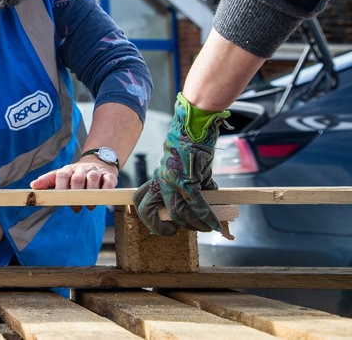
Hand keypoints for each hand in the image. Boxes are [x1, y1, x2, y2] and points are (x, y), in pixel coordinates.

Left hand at [30, 159, 118, 211]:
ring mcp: (95, 172)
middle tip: (75, 207)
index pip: (62, 174)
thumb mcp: (61, 176)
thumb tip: (33, 186)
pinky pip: (109, 181)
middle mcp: (82, 169)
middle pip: (77, 178)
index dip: (60, 187)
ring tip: (88, 206)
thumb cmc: (76, 174)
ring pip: (93, 178)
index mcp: (68, 169)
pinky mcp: (109, 176)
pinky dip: (107, 189)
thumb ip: (48, 181)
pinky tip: (103, 197)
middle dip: (76, 194)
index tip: (59, 199)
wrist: (98, 162)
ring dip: (90, 193)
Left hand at [134, 93, 229, 234]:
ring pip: (181, 213)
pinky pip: (198, 205)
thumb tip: (205, 202)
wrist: (193, 128)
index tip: (164, 227)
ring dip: (195, 224)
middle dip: (174, 226)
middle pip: (161, 212)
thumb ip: (191, 185)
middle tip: (189, 230)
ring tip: (207, 228)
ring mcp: (174, 182)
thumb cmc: (190, 146)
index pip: (143, 202)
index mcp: (157, 178)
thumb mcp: (184, 168)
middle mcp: (161, 181)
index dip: (150, 218)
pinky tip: (215, 224)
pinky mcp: (189, 180)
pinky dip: (207, 217)